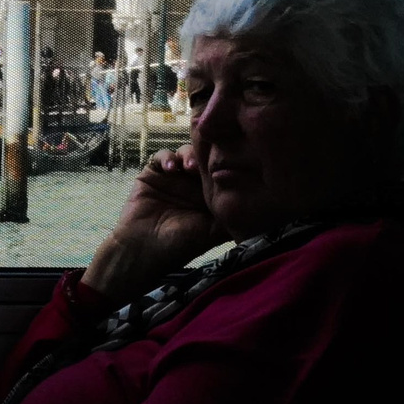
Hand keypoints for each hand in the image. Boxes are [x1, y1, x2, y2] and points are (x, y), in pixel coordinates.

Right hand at [82, 147, 217, 301]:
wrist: (143, 250)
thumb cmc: (180, 245)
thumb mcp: (213, 232)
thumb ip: (231, 216)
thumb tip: (259, 205)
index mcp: (209, 194)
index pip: (221, 170)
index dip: (226, 165)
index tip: (230, 167)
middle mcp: (193, 182)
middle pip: (204, 157)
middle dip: (208, 156)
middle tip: (208, 164)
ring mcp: (173, 176)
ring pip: (185, 153)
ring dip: (189, 156)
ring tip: (189, 168)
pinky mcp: (153, 172)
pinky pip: (161, 156)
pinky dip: (166, 158)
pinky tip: (170, 168)